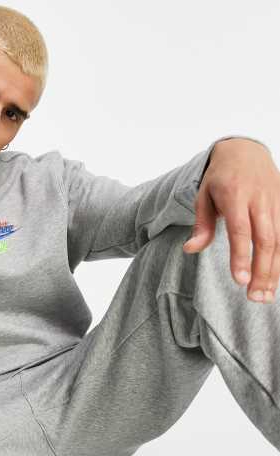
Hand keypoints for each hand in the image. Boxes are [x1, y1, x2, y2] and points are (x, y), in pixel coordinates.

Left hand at [183, 138, 279, 302]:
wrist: (245, 150)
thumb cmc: (220, 178)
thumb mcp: (203, 196)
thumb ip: (201, 225)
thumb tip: (190, 250)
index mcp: (235, 196)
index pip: (240, 231)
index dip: (241, 257)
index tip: (240, 281)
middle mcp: (260, 199)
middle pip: (266, 240)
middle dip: (262, 271)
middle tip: (254, 298)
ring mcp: (276, 202)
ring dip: (275, 270)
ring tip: (266, 295)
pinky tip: (276, 279)